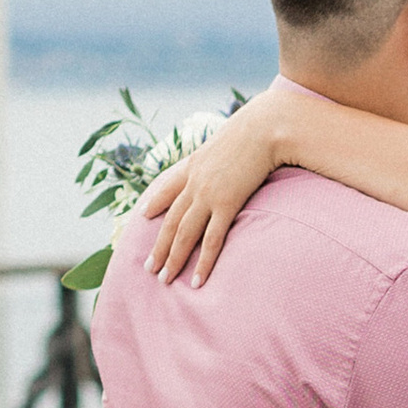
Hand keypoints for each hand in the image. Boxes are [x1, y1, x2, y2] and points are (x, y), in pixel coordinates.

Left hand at [139, 88, 301, 284]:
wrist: (265, 126)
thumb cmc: (255, 129)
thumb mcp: (229, 138)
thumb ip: (221, 152)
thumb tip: (229, 153)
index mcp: (194, 165)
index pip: (168, 187)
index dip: (154, 201)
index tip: (143, 215)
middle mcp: (195, 182)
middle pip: (171, 220)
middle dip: (159, 246)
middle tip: (149, 267)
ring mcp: (208, 194)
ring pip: (184, 234)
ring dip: (173, 259)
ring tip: (164, 280)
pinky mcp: (226, 204)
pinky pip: (211, 240)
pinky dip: (203, 262)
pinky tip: (196, 280)